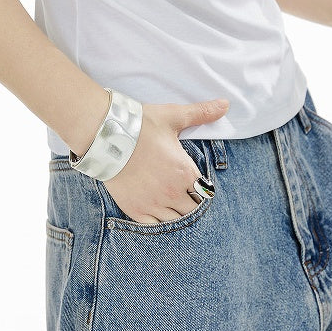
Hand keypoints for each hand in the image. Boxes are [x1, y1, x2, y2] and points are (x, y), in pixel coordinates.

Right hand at [103, 98, 228, 223]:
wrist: (106, 135)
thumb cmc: (141, 125)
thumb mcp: (174, 117)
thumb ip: (202, 113)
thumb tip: (225, 104)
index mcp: (185, 173)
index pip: (205, 193)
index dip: (203, 189)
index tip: (197, 185)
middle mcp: (172, 193)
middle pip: (193, 210)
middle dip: (192, 203)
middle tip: (185, 196)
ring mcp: (153, 204)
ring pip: (176, 222)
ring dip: (177, 215)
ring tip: (173, 205)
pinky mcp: (136, 210)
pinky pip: (154, 227)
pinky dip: (158, 222)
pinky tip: (157, 213)